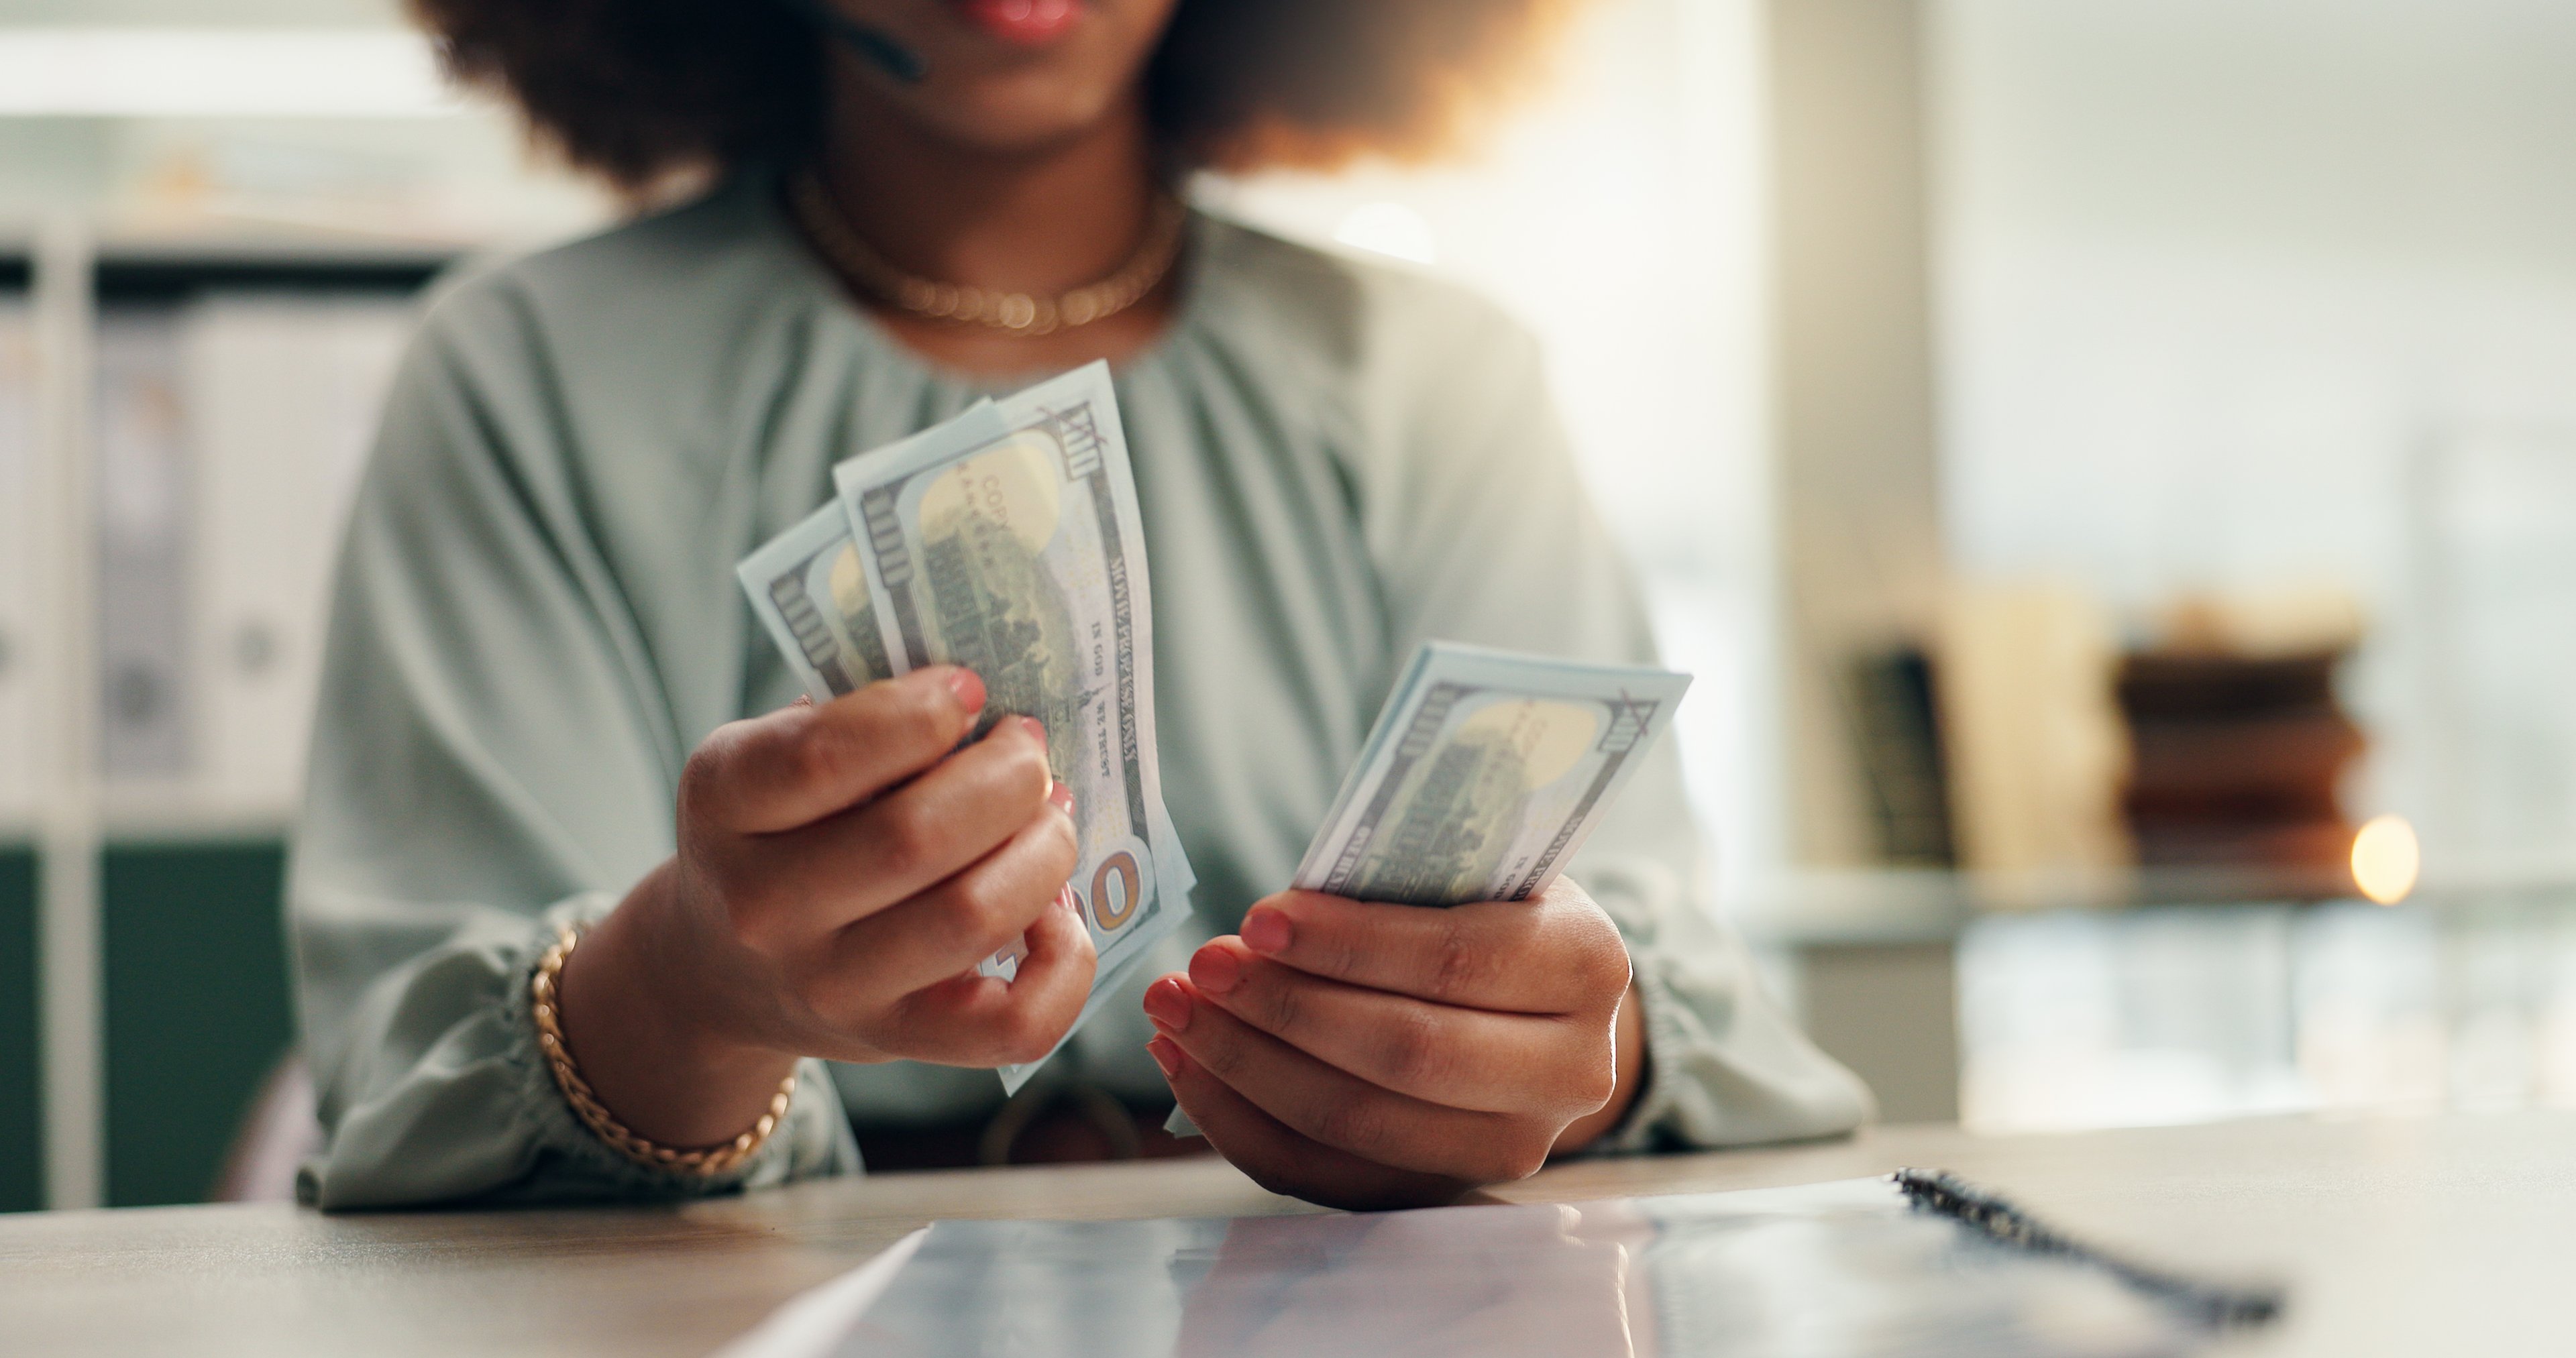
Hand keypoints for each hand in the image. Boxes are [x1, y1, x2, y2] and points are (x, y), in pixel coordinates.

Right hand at [554, 666, 1093, 1148]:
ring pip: (972, 918)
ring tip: (1051, 816)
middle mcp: (763, 907)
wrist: (723, 968)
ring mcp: (830, 988)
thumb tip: (993, 708)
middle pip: (916, 838)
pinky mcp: (897, 1042)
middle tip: (1029, 752)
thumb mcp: (774, 755)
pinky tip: (1055, 909)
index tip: (969, 691)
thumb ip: (861, 719)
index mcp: (725, 804)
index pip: (824, 756)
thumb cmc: (780, 832)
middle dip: (1009, 777)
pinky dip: (1065, 961)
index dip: (921, 713)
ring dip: (1044, 851)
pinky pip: (1015, 1024)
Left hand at [1143, 880, 1641, 1210]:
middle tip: (1201, 968)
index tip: (1257, 919)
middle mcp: (1571, 1072)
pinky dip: (1243, 1124)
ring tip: (1176, 1011)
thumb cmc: (1486, 908)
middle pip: (1407, 1055)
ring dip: (1246, 1067)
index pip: (1456, 962)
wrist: (1538, 1003)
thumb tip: (1272, 920)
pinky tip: (1190, 1067)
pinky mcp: (1444, 1191)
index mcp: (1586, 966)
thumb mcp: (1476, 868)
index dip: (1350, 946)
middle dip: (1285, 1009)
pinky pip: (1325, 1175)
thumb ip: (1403, 879)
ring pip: (1358, 1124)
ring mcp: (1513, 1147)